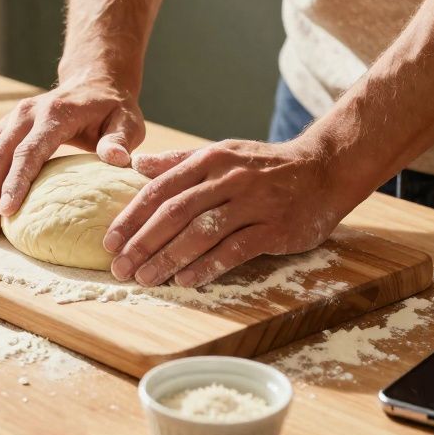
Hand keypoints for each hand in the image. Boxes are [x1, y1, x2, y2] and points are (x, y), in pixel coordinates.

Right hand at [0, 79, 143, 236]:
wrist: (94, 82)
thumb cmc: (112, 109)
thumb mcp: (127, 122)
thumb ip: (120, 140)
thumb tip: (116, 159)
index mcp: (54, 115)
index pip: (28, 152)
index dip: (15, 182)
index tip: (7, 212)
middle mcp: (26, 113)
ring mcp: (12, 118)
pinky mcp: (6, 125)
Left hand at [105, 138, 355, 286]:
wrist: (324, 170)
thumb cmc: (265, 166)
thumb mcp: (222, 153)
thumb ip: (178, 162)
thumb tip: (135, 165)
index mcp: (210, 160)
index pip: (160, 190)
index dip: (131, 218)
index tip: (110, 242)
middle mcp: (228, 179)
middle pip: (175, 213)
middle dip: (143, 243)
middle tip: (120, 268)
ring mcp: (253, 203)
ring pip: (201, 233)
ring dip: (169, 259)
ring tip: (146, 279)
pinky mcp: (274, 228)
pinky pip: (235, 250)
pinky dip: (208, 266)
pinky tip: (186, 281)